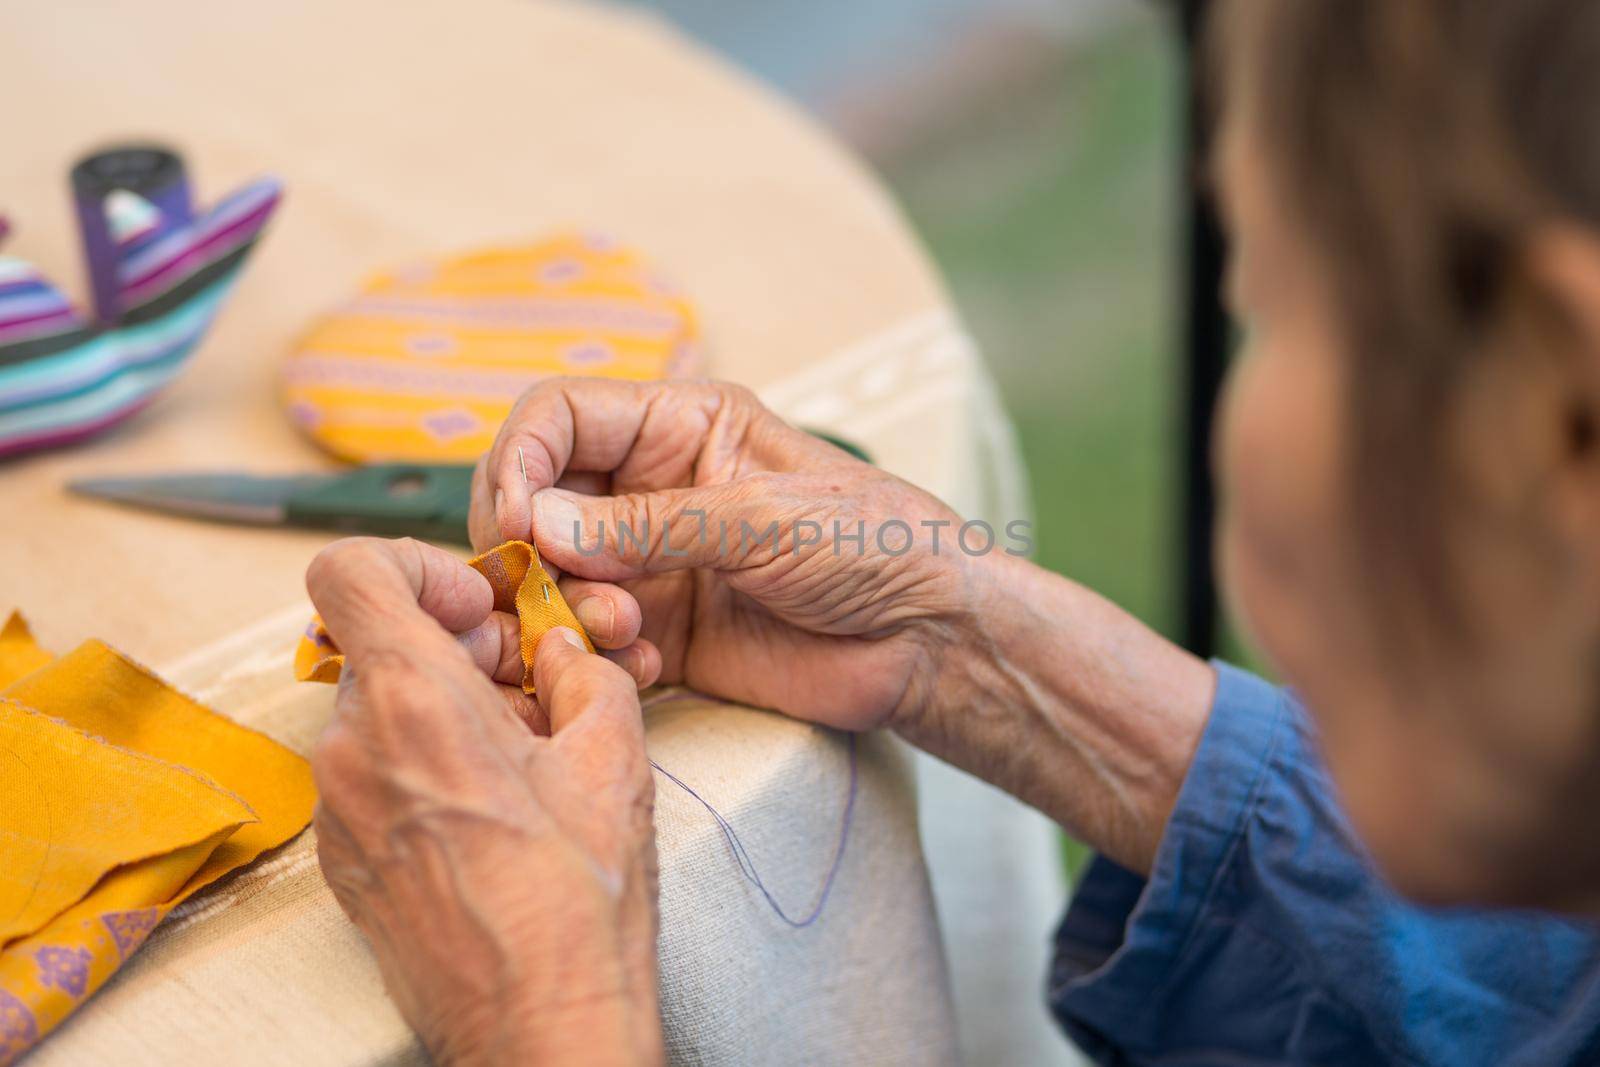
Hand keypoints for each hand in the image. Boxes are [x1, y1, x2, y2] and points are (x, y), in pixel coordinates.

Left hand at [305, 537, 662, 1065]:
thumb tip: (559, 652)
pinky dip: (426, 761)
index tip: (479, 607)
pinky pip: (374, 771)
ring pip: (381, 710)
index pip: (350, 571)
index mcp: (414, 703)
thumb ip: (584, 672)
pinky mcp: (343, 858)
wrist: (539, 1024)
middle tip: (533, 681)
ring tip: (527, 750)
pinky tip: (496, 803)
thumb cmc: (576, 902)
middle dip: (460, 647)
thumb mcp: (613, 756)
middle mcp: (353, 748)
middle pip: (382, 644)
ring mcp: (338, 809)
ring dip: (448, 706)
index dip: (417, 566)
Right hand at [470, 379, 1216, 875]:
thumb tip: (533, 526)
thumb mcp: (763, 518)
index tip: (512, 521)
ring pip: (552, 575)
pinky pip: (589, 640)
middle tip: (547, 587)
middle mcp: (651, 487)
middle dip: (528, 544)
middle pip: (535, 496)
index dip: (518, 459)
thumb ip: (649, 524)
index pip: (557, 415)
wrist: (931, 642)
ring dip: (564, 606)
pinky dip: (596, 656)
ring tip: (624, 629)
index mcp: (680, 425)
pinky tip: (647, 669)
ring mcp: (653, 562)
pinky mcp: (662, 634)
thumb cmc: (874, 546)